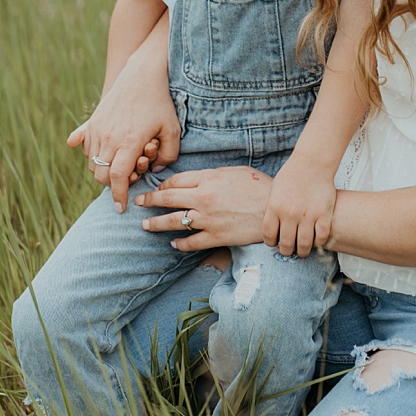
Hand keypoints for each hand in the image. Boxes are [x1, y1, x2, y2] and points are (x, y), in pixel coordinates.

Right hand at [68, 83, 180, 213]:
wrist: (141, 74)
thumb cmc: (159, 103)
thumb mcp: (172, 131)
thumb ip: (168, 157)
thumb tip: (154, 171)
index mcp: (129, 142)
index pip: (118, 178)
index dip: (118, 195)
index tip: (120, 207)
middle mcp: (109, 137)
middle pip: (101, 174)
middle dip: (111, 185)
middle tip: (125, 182)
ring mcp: (97, 128)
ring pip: (91, 163)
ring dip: (102, 170)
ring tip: (120, 163)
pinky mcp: (92, 121)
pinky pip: (85, 147)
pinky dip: (92, 155)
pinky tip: (105, 152)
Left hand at [135, 166, 271, 250]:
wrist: (277, 208)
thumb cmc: (258, 186)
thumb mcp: (232, 172)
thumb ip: (210, 176)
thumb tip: (194, 180)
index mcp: (207, 179)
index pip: (175, 181)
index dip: (161, 185)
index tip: (155, 189)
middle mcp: (203, 198)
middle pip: (168, 199)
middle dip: (149, 201)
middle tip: (137, 203)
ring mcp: (209, 219)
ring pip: (175, 222)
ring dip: (157, 223)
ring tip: (145, 225)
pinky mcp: (217, 236)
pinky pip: (193, 242)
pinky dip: (180, 243)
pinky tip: (173, 243)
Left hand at [263, 157, 336, 256]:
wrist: (311, 164)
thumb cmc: (291, 176)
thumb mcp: (274, 191)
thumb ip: (272, 210)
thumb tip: (271, 229)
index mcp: (275, 207)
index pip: (269, 235)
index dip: (271, 243)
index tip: (274, 243)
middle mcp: (290, 214)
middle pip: (286, 244)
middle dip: (286, 251)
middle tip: (289, 250)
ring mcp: (308, 215)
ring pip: (304, 245)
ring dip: (303, 252)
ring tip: (302, 251)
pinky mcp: (324, 215)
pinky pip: (321, 238)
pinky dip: (318, 243)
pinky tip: (316, 240)